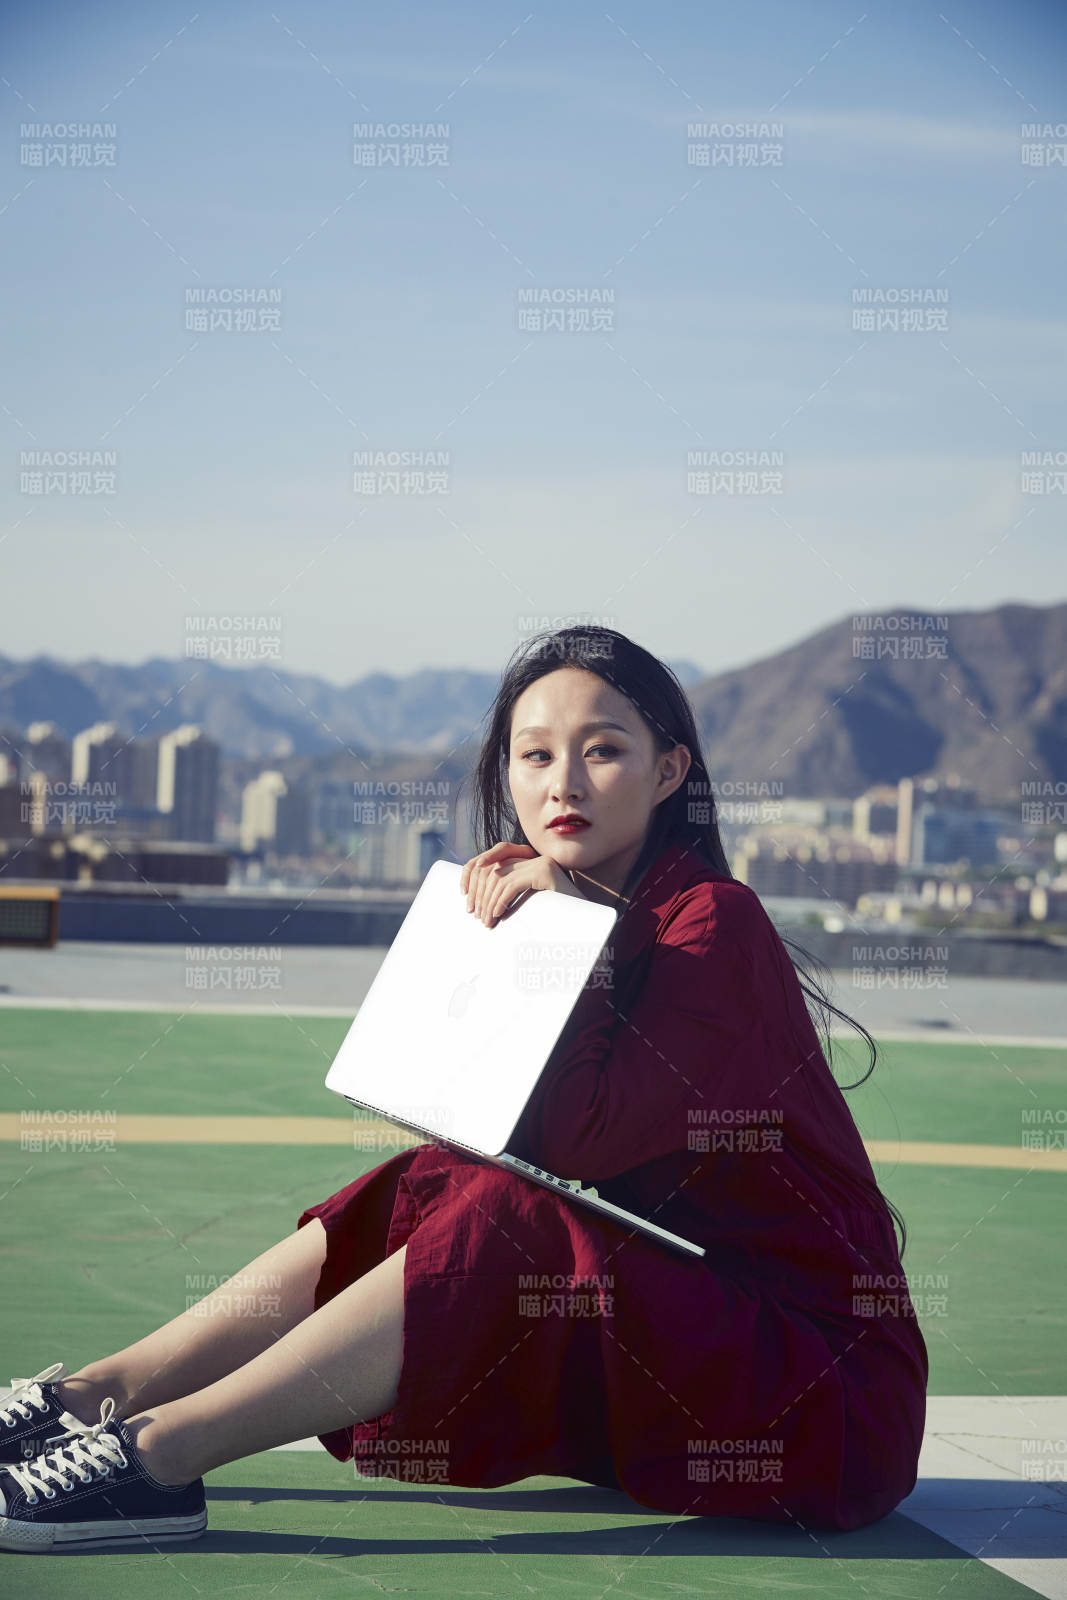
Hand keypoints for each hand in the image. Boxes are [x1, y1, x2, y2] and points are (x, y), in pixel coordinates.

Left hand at [459, 841, 584, 926]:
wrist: (583, 922)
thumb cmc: (554, 916)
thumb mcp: (526, 901)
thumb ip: (509, 892)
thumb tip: (478, 897)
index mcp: (528, 861)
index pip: (494, 860)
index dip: (475, 875)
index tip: (465, 896)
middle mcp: (534, 858)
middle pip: (494, 869)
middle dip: (481, 894)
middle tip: (477, 916)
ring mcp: (540, 863)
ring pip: (500, 879)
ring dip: (489, 902)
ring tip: (487, 921)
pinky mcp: (544, 872)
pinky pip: (513, 884)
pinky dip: (501, 901)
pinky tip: (498, 915)